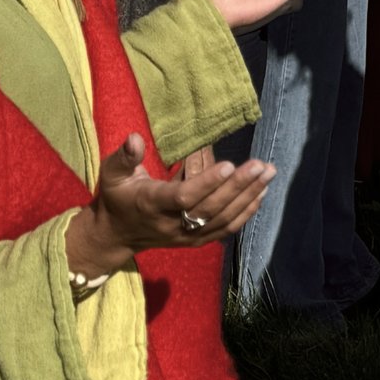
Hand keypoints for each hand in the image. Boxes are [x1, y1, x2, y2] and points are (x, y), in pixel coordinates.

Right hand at [68, 140, 273, 268]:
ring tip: (268, 174)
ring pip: (222, 220)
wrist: (116, 235)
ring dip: (248, 197)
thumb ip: (124, 157)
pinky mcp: (194, 241)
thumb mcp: (111, 174)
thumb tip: (135, 138)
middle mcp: (171, 224)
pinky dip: (245, 213)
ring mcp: (185, 236)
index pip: (184, 196)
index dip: (208, 183)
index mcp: (151, 204)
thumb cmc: (116, 196)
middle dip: (238, 187)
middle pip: (210, 208)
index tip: (230, 165)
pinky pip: (224, 230)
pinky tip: (260, 195)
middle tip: (261, 166)